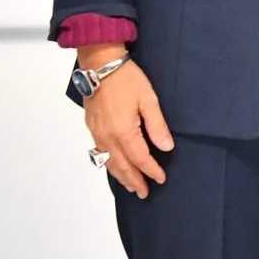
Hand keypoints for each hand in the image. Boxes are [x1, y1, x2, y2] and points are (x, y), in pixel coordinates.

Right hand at [81, 47, 173, 197]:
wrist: (100, 65)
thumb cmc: (127, 79)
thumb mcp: (149, 99)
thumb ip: (157, 125)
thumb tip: (166, 148)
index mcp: (123, 131)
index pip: (140, 158)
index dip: (151, 170)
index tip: (161, 179)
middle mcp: (107, 137)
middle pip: (122, 166)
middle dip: (134, 180)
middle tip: (145, 193)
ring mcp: (97, 134)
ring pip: (109, 162)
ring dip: (120, 176)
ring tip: (131, 186)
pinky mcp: (91, 128)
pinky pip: (100, 153)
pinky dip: (109, 165)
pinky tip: (114, 167)